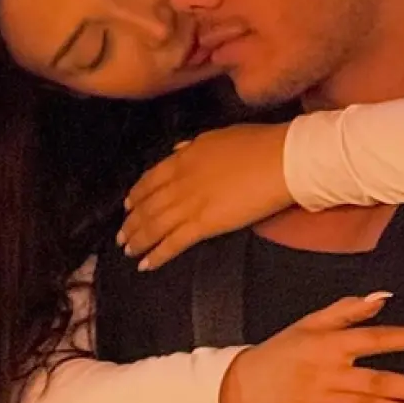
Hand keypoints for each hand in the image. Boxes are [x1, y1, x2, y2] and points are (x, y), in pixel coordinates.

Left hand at [118, 125, 291, 270]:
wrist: (282, 160)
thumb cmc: (259, 144)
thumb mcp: (219, 136)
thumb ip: (194, 147)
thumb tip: (178, 150)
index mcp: (183, 158)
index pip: (150, 179)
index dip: (136, 195)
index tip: (127, 207)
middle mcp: (179, 181)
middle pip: (147, 206)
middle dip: (132, 223)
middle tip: (121, 237)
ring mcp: (189, 204)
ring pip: (154, 226)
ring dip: (138, 240)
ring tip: (128, 252)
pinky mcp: (204, 225)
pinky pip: (173, 243)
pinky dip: (157, 255)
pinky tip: (145, 265)